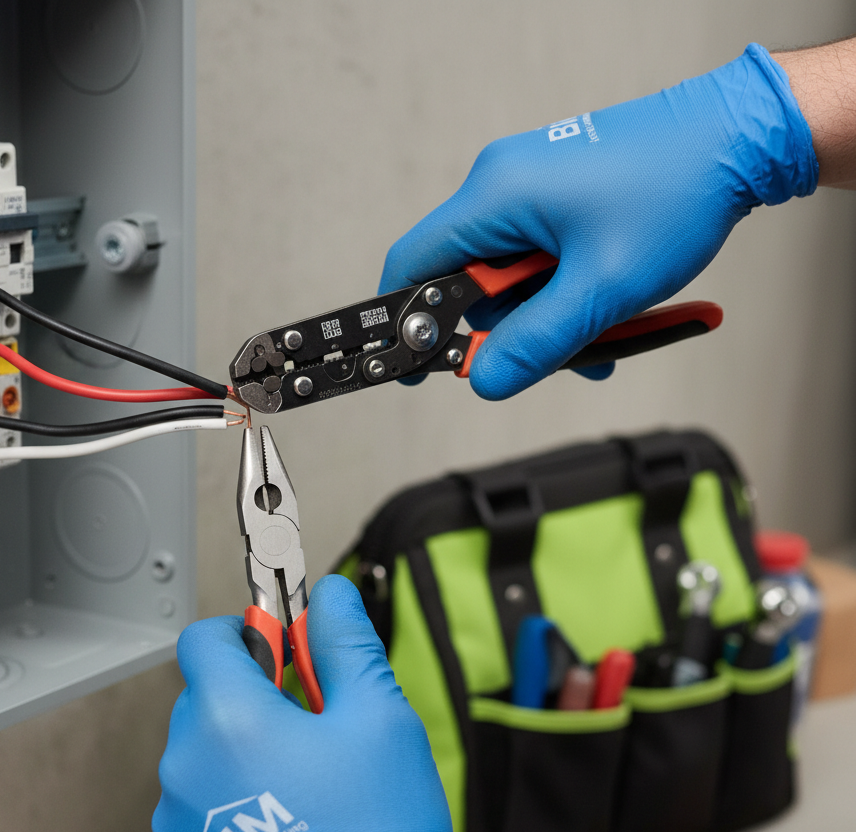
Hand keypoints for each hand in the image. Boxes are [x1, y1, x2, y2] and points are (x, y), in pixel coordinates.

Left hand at [153, 575, 486, 831]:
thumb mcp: (378, 716)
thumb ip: (345, 643)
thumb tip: (330, 598)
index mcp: (229, 719)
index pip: (205, 638)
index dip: (246, 631)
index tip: (280, 646)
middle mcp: (187, 765)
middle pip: (206, 695)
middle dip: (254, 694)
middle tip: (313, 720)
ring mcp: (179, 821)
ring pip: (203, 752)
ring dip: (242, 749)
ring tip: (306, 783)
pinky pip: (198, 804)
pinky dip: (231, 800)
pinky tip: (286, 823)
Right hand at [380, 44, 816, 399]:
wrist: (739, 137)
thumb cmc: (677, 192)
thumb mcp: (601, 288)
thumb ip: (535, 343)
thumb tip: (486, 380)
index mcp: (494, 196)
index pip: (412, 265)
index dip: (407, 323)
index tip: (415, 365)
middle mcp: (501, 186)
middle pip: (466, 283)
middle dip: (505, 329)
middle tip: (550, 352)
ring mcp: (530, 189)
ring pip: (509, 280)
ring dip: (544, 318)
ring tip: (600, 332)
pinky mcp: (556, 197)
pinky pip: (538, 263)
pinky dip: (563, 296)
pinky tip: (604, 311)